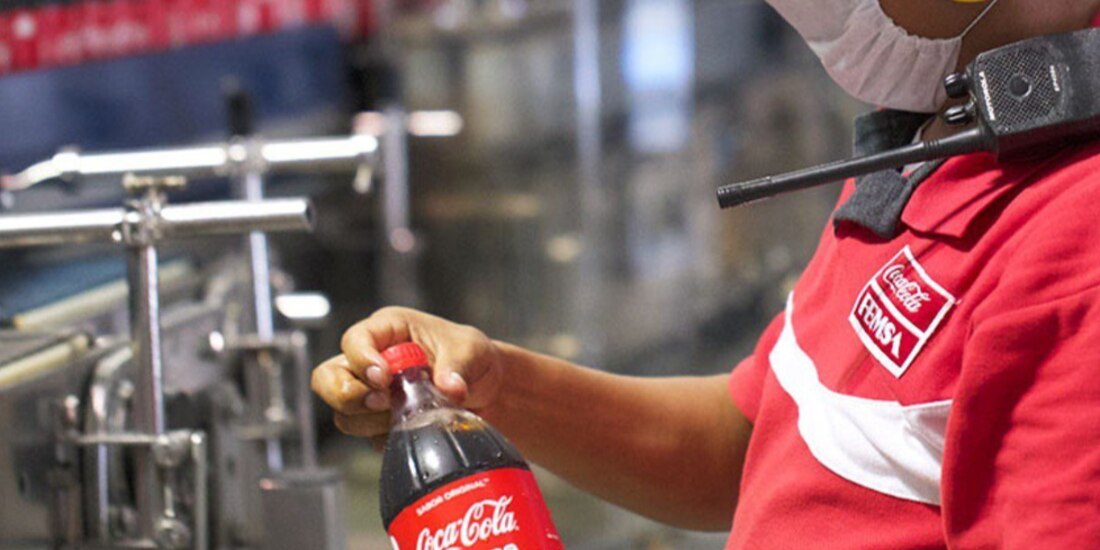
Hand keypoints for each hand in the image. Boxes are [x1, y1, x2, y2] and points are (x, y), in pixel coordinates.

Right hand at [311, 307, 503, 447]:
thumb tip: (450, 387)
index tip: (383, 377)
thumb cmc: (472, 356)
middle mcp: (370, 360)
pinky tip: (417, 426)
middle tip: (383, 402)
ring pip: (345, 414)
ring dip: (375, 420)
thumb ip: (459, 365)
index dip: (362, 359)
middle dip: (349, 395)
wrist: (487, 390)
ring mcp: (370, 393)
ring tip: (412, 411)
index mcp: (388, 330)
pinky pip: (368, 437)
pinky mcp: (378, 422)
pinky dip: (390, 437)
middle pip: (328, 379)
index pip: (354, 340)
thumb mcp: (472, 350)